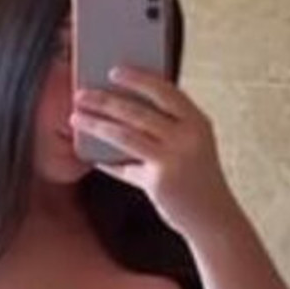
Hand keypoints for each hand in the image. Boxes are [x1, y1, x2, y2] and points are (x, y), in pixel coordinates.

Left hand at [71, 66, 237, 239]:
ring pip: (125, 134)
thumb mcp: (192, 145)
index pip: (166, 91)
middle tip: (81, 94)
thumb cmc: (198, 179)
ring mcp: (174, 158)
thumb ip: (168, 127)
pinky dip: (106, 161)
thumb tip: (125, 111)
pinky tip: (91, 156)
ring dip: (96, 124)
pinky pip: (125, 166)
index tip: (114, 71)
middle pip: (138, 111)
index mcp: (197, 122)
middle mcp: (188, 137)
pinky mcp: (159, 181)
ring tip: (76, 118)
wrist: (213, 218)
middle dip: (105, 100)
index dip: (139, 79)